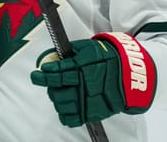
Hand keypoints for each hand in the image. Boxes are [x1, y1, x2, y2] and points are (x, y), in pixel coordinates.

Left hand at [30, 32, 155, 126]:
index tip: (37, 74)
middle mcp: (84, 84)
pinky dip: (65, 115)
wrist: (129, 73)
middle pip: (56, 91)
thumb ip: (68, 52)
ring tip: (58, 93)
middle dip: (49, 87)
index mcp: (81, 67)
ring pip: (62, 105)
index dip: (43, 75)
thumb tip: (50, 55)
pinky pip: (72, 119)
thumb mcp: (86, 48)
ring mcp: (88, 100)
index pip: (56, 74)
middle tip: (47, 82)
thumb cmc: (107, 58)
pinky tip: (64, 107)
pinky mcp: (93, 112)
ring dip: (56, 99)